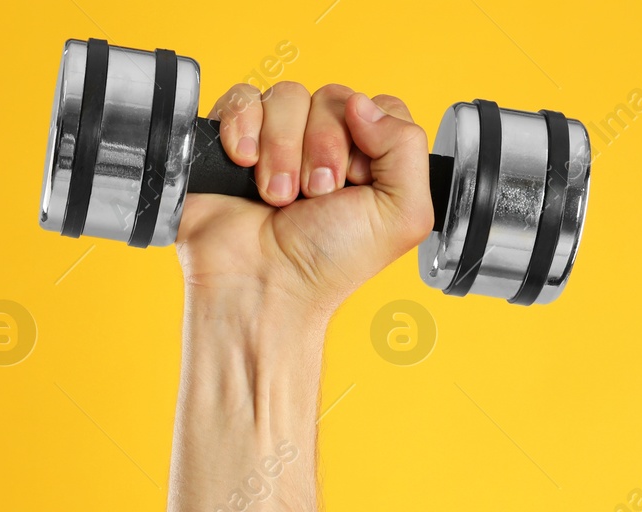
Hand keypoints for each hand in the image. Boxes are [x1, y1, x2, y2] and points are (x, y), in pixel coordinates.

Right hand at [175, 82, 434, 316]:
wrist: (260, 285)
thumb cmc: (327, 263)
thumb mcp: (401, 215)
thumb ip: (408, 147)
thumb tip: (364, 104)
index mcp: (368, 161)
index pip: (378, 106)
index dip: (369, 136)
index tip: (356, 181)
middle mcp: (323, 147)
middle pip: (332, 97)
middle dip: (324, 147)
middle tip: (314, 196)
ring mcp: (276, 141)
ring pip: (287, 96)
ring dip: (282, 150)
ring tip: (277, 197)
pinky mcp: (233, 140)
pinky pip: (241, 99)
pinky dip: (244, 129)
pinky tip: (244, 165)